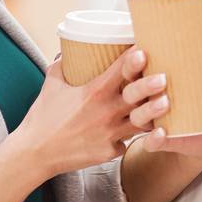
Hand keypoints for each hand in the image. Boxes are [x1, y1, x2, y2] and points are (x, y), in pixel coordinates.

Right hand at [13, 53, 158, 177]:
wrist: (34, 154)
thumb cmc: (42, 117)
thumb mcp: (51, 84)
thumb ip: (62, 65)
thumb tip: (68, 50)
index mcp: (93, 92)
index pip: (119, 70)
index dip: (134, 58)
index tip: (145, 48)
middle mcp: (105, 112)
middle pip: (138, 97)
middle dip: (152, 86)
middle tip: (165, 78)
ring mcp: (110, 134)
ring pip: (142, 122)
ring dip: (154, 113)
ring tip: (166, 104)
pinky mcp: (110, 152)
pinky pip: (127, 142)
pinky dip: (132, 137)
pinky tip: (140, 131)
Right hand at [121, 50, 201, 159]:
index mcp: (150, 79)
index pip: (131, 68)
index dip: (132, 62)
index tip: (142, 53)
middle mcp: (144, 100)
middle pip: (131, 92)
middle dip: (142, 85)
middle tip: (162, 79)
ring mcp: (150, 122)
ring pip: (137, 117)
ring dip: (149, 110)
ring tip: (166, 102)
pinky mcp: (158, 141)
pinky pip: (149, 142)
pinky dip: (154, 139)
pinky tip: (163, 132)